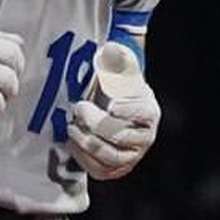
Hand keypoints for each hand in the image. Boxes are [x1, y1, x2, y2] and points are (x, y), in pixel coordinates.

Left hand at [68, 42, 159, 178]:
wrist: (111, 111)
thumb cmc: (117, 90)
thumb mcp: (119, 71)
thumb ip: (117, 59)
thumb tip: (111, 48)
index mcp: (149, 112)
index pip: (143, 113)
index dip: (128, 110)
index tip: (111, 105)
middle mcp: (144, 137)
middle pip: (124, 137)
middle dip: (98, 124)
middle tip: (79, 108)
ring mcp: (131, 156)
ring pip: (112, 157)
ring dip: (89, 143)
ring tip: (70, 127)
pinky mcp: (115, 169)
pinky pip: (101, 170)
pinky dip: (84, 159)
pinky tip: (71, 143)